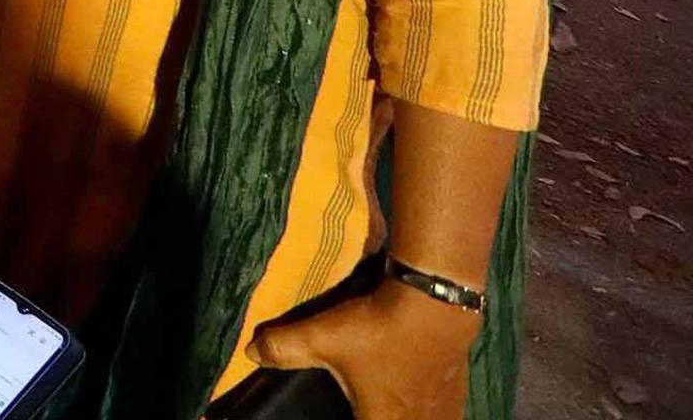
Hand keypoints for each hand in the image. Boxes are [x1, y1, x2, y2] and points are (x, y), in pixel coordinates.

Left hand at [247, 281, 483, 419]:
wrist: (436, 303)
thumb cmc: (378, 329)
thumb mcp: (322, 337)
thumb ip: (283, 348)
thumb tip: (252, 354)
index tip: (340, 413)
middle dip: (375, 416)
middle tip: (363, 406)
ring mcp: (445, 411)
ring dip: (406, 416)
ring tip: (387, 405)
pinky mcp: (459, 393)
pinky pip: (443, 416)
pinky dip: (429, 414)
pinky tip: (418, 402)